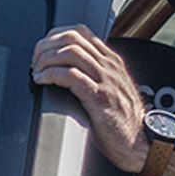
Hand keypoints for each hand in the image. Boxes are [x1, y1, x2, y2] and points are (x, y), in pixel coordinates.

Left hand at [31, 26, 150, 174]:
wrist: (140, 144)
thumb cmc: (120, 122)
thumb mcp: (108, 90)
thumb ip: (92, 76)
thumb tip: (62, 70)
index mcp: (110, 61)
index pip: (79, 31)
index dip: (54, 37)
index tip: (41, 51)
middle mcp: (109, 66)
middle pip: (72, 38)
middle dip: (46, 47)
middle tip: (34, 63)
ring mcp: (106, 80)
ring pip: (70, 52)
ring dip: (46, 60)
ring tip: (37, 73)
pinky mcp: (100, 98)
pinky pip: (72, 76)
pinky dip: (52, 75)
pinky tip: (43, 81)